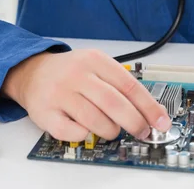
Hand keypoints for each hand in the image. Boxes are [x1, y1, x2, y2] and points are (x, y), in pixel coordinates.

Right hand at [1, 48, 170, 141]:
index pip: (129, 85)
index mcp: (95, 60)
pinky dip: (85, 134)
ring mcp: (60, 93)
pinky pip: (72, 132)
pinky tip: (86, 129)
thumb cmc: (71, 72)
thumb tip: (151, 109)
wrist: (33, 71)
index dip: (148, 106)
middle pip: (114, 104)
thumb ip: (120, 83)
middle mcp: (77, 74)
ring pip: (95, 120)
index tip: (160, 121)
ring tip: (112, 130)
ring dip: (110, 131)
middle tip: (142, 132)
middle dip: (134, 122)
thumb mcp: (96, 65)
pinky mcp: (45, 112)